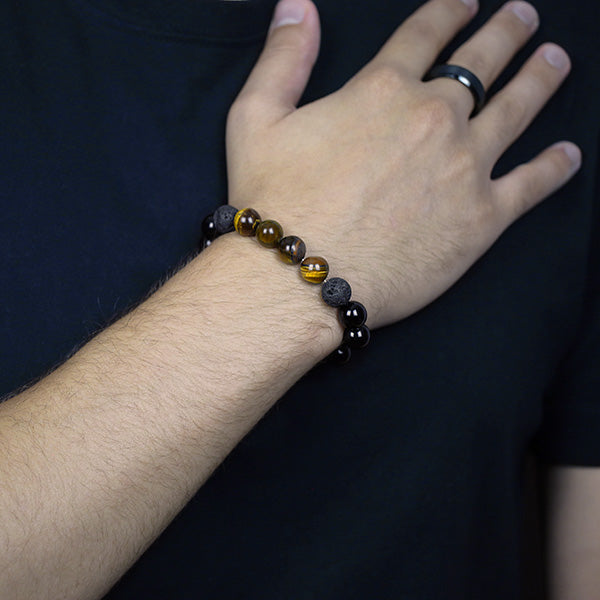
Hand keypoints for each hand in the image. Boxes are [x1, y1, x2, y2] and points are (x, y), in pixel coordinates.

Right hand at [225, 0, 580, 327]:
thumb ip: (282, 58)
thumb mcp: (255, 119)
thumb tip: (296, 6)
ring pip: (517, 109)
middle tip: (524, 17)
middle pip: (481, 62)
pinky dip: (554, 167)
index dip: (449, 11)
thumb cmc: (275, 202)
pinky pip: (531, 184)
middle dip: (506, 32)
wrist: (302, 278)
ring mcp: (465, 166)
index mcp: (382, 90)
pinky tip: (568, 154)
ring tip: (556, 61)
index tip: (467, 1)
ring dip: (540, 80)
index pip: (425, 34)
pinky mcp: (481, 218)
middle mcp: (433, 118)